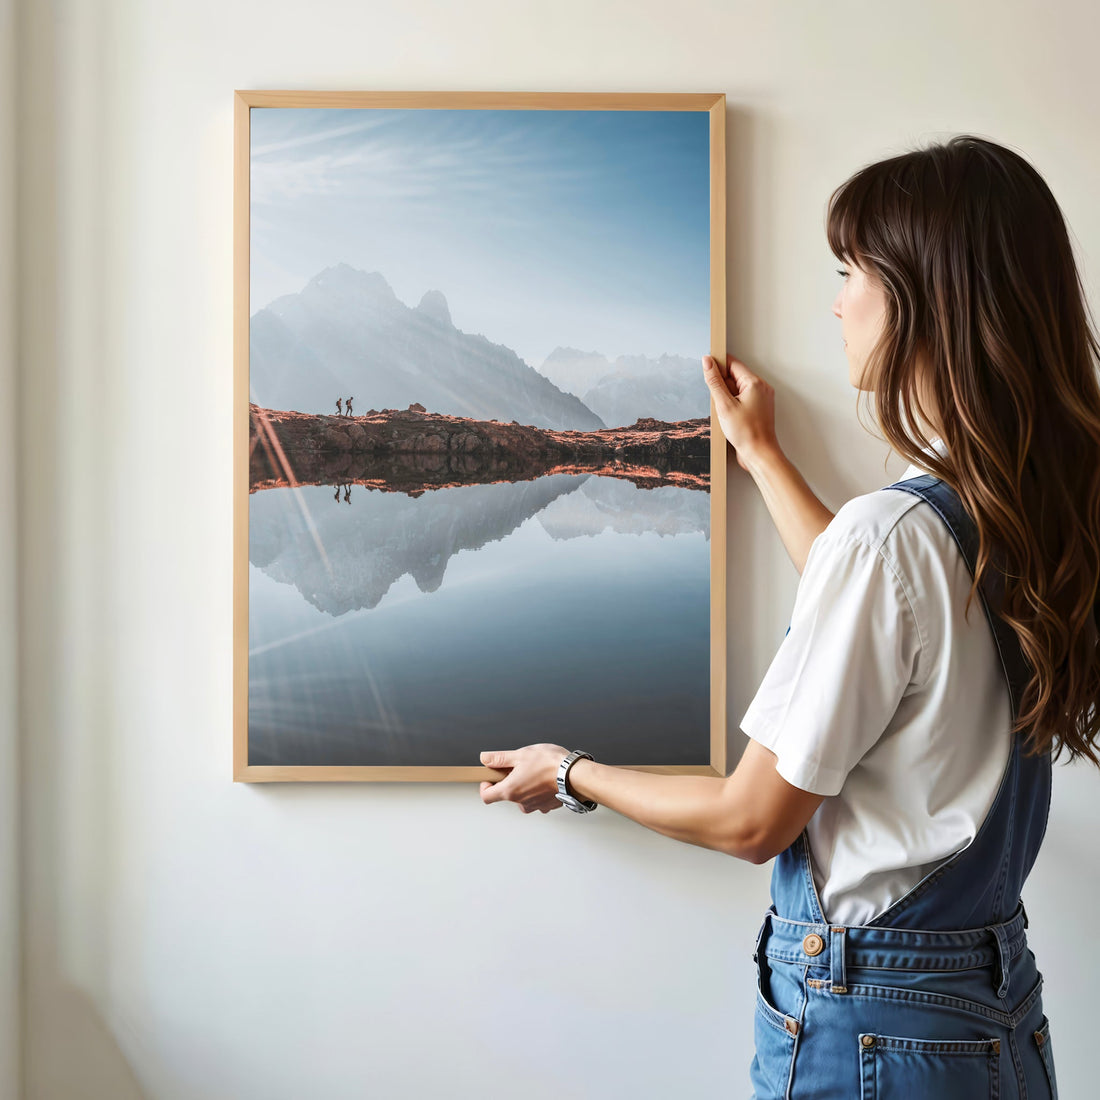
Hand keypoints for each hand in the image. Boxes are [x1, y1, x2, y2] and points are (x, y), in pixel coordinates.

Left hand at [479, 744, 569, 813]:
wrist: (575, 775)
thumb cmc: (550, 764)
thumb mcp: (520, 755)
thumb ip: (499, 758)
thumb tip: (485, 758)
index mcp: (510, 790)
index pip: (486, 796)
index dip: (485, 786)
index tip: (490, 777)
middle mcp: (521, 802)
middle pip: (506, 795)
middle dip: (508, 781)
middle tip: (518, 767)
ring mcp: (535, 806)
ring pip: (522, 797)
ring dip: (524, 786)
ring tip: (534, 771)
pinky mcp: (547, 805)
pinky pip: (537, 799)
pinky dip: (538, 790)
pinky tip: (545, 778)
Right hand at [701, 354, 780, 471]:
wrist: (759, 454)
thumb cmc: (746, 433)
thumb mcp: (724, 405)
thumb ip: (714, 381)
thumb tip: (707, 362)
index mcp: (755, 383)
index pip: (733, 363)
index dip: (718, 365)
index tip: (706, 369)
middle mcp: (761, 388)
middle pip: (735, 376)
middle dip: (722, 385)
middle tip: (718, 402)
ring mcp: (761, 398)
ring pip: (737, 389)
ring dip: (726, 397)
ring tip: (726, 413)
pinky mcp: (758, 408)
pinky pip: (742, 399)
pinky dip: (732, 404)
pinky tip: (729, 417)